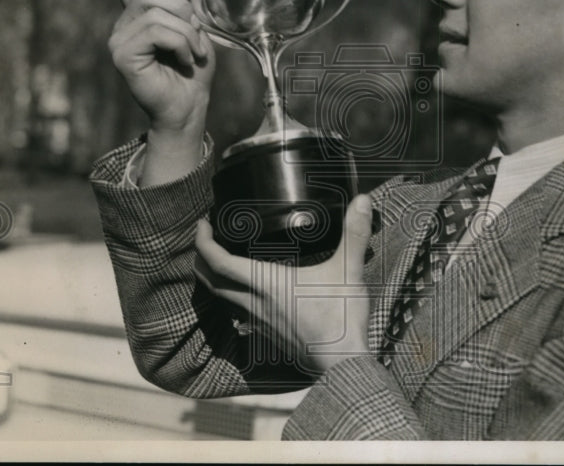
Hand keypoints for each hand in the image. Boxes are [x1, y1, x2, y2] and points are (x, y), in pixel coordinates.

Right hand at [109, 0, 215, 132]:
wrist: (189, 106)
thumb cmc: (192, 72)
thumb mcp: (196, 31)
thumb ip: (184, 4)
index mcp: (139, 18)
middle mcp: (124, 26)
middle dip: (182, 10)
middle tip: (197, 35)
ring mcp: (119, 41)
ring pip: (155, 13)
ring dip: (186, 32)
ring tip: (194, 52)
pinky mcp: (122, 55)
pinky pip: (156, 32)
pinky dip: (179, 44)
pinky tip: (184, 60)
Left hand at [194, 195, 373, 374]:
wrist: (342, 362)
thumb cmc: (341, 318)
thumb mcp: (348, 271)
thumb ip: (354, 234)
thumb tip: (363, 200)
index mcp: (266, 283)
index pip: (219, 262)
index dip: (204, 242)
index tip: (202, 224)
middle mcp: (255, 303)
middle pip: (212, 282)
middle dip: (201, 259)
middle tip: (205, 238)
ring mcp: (259, 321)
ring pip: (222, 299)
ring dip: (213, 280)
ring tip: (219, 261)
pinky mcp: (267, 334)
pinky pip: (238, 313)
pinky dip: (231, 298)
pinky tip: (245, 292)